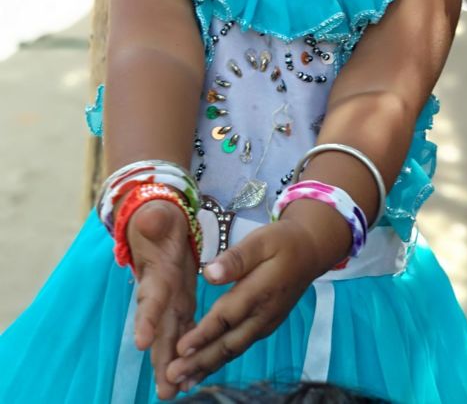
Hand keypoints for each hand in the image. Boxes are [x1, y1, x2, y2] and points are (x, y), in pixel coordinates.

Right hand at [127, 200, 196, 399]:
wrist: (155, 222)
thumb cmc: (156, 218)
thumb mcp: (157, 215)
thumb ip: (154, 220)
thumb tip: (149, 220)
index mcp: (154, 272)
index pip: (150, 298)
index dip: (146, 319)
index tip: (141, 342)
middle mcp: (158, 293)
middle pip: (158, 329)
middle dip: (160, 358)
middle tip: (165, 389)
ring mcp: (168, 301)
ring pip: (169, 337)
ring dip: (171, 364)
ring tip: (173, 393)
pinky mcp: (180, 303)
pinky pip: (183, 331)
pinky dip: (186, 352)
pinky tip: (190, 376)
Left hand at [165, 218, 326, 392]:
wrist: (311, 252)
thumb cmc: (283, 241)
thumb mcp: (262, 240)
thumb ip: (237, 258)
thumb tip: (209, 273)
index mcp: (260, 291)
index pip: (227, 317)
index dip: (204, 334)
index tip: (180, 348)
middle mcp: (263, 314)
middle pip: (228, 343)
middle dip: (199, 361)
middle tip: (172, 375)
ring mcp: (265, 323)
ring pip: (233, 350)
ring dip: (207, 366)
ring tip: (181, 382)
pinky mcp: (264, 326)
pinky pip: (239, 346)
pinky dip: (219, 361)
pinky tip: (202, 369)